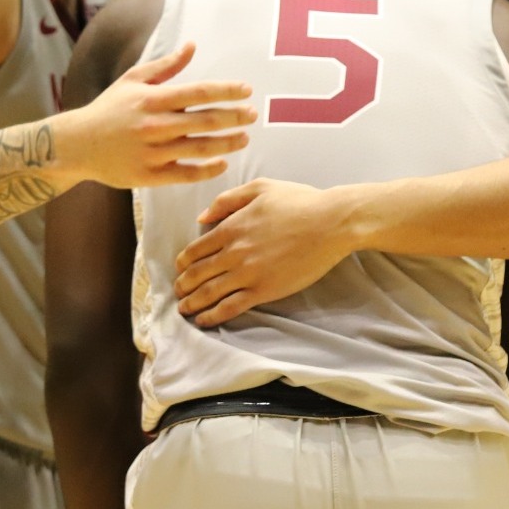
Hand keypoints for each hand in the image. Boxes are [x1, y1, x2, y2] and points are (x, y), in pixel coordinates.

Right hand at [62, 43, 255, 188]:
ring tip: (244, 139)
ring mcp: (153, 152)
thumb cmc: (108, 109)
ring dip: (228, 143)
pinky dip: (208, 170)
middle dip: (235, 117)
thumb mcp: (133, 80)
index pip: (199, 92)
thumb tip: (192, 46)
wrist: (77, 145)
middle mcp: (155, 125)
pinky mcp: (150, 176)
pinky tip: (222, 162)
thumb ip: (166, 66)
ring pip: (201, 149)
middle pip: (206, 120)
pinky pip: (187, 174)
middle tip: (252, 115)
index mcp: (153, 99)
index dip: (227, 91)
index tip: (247, 91)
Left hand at [173, 180, 352, 325]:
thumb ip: (226, 201)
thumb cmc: (299, 202)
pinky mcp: (264, 290)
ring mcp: (247, 273)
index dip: (183, 263)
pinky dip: (213, 316)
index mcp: (231, 227)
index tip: (180, 269)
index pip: (195, 250)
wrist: (330, 222)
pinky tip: (204, 321)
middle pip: (197, 274)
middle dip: (183, 286)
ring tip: (184, 310)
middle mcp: (233, 252)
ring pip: (209, 293)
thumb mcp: (260, 188)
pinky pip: (231, 307)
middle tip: (178, 293)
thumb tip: (202, 218)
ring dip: (192, 303)